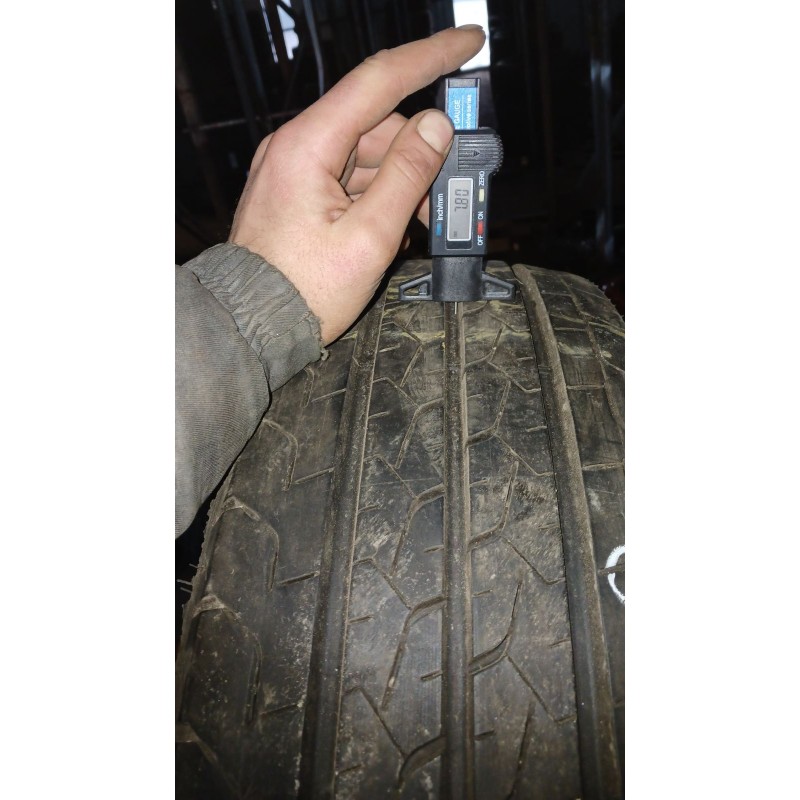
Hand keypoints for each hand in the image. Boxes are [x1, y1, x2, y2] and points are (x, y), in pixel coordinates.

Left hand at [228, 26, 485, 344]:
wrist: (251, 325)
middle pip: (378, 125)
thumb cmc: (301, 291)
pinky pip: (349, 177)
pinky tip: (391, 227)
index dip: (431, 57)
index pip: (379, 80)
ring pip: (366, 154)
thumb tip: (436, 128)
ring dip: (400, 182)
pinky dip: (377, 195)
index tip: (468, 42)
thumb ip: (406, 176)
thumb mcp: (368, 238)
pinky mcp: (299, 191)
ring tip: (415, 227)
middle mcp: (297, 148)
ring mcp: (296, 170)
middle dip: (419, 154)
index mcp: (307, 147)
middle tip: (445, 196)